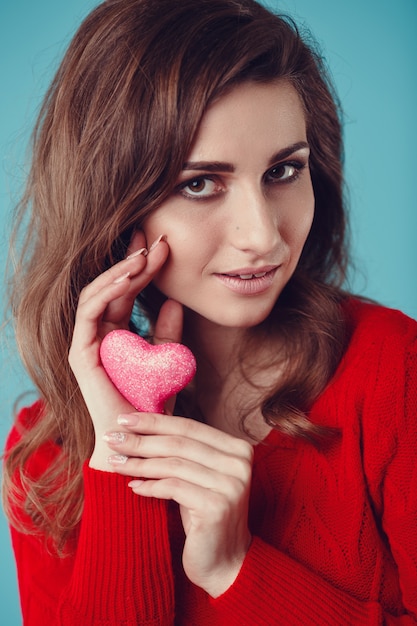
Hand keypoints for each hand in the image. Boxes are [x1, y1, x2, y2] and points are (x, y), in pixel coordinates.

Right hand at [68, 231, 182, 468]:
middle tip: (154, 237)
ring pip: (98, 293)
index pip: (127, 292)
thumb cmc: (152, 403)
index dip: (144, 268)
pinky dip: (108, 291)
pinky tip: (129, 276)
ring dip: (121, 271)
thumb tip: (176, 302)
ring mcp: (87, 342)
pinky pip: (90, 312)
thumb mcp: (166, 359)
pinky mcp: (80, 351)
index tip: (165, 246)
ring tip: (144, 254)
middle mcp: (99, 335)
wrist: (141, 438)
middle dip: (133, 261)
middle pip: (112, 287)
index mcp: (117, 334)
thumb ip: (167, 331)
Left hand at [104, 412, 253, 596]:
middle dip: (141, 439)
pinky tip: (133, 486)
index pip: (189, 426)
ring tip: (114, 462)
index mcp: (238, 449)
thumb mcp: (198, 477)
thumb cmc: (205, 516)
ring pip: (173, 464)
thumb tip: (142, 421)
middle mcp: (239, 463)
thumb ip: (184, 451)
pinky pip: (173, 488)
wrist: (226, 563)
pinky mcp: (217, 507)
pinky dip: (149, 485)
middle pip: (179, 443)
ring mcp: (231, 485)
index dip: (154, 421)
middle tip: (111, 438)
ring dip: (139, 463)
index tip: (122, 418)